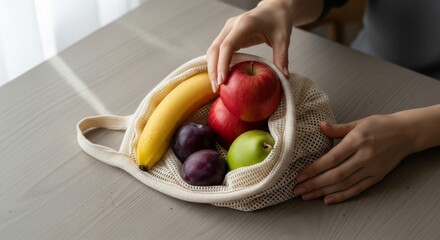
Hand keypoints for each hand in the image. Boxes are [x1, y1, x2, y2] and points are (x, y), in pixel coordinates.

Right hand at [206, 0, 293, 91]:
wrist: (275, 8)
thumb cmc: (279, 20)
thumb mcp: (283, 38)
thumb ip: (282, 57)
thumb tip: (284, 77)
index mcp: (245, 24)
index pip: (227, 46)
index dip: (222, 64)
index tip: (223, 81)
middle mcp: (232, 25)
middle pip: (215, 49)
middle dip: (213, 70)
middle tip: (217, 89)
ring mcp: (227, 30)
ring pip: (212, 50)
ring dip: (212, 68)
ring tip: (217, 86)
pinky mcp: (227, 35)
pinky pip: (217, 51)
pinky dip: (216, 64)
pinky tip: (221, 77)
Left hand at [294, 115, 415, 204]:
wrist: (406, 134)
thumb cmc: (379, 126)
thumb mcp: (358, 123)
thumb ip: (337, 128)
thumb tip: (320, 126)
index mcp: (357, 141)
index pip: (331, 158)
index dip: (314, 169)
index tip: (300, 175)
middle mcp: (364, 157)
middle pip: (335, 175)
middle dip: (314, 184)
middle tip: (298, 189)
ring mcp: (371, 169)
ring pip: (344, 184)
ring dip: (324, 191)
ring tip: (307, 195)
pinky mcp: (377, 177)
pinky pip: (357, 189)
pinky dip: (342, 196)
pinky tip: (327, 199)